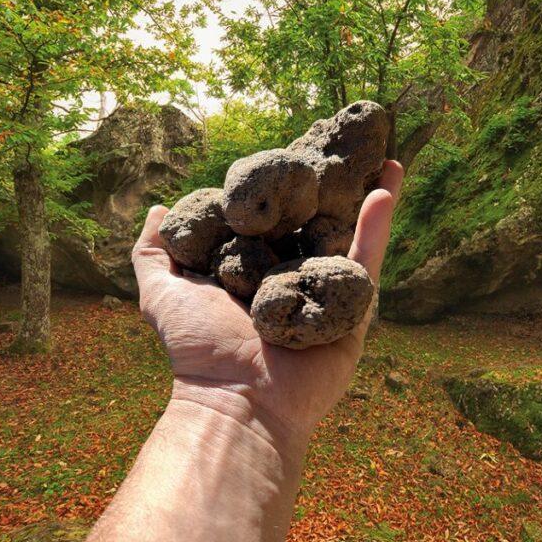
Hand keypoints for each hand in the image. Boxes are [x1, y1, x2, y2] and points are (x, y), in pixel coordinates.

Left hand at [132, 160, 403, 448]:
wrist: (235, 398)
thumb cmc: (198, 348)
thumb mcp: (163, 291)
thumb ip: (155, 252)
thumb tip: (159, 209)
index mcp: (256, 270)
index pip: (271, 219)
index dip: (281, 186)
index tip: (290, 151)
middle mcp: (293, 276)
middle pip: (316, 220)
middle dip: (331, 183)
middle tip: (343, 143)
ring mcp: (324, 289)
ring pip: (348, 233)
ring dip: (367, 193)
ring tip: (382, 153)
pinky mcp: (352, 306)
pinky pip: (367, 258)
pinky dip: (379, 224)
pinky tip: (387, 184)